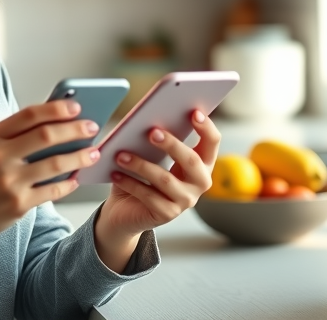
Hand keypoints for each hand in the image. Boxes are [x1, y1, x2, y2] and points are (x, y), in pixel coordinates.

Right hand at [0, 100, 102, 257]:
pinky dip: (69, 183)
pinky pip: (53, 190)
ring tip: (93, 153)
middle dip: (75, 130)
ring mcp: (9, 182)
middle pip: (46, 136)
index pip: (29, 115)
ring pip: (56, 164)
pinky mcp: (18, 204)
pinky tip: (76, 178)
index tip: (77, 107)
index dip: (56, 108)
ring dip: (80, 157)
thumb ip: (14, 134)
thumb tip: (56, 120)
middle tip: (93, 128)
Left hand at [93, 110, 219, 270]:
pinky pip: (148, 196)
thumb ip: (154, 139)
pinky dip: (129, 183)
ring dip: (141, 165)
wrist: (125, 210)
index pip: (211, 142)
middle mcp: (199, 182)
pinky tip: (115, 174)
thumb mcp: (149, 154)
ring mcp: (185, 200)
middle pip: (191, 160)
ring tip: (121, 155)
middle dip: (171, 144)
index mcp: (201, 163)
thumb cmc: (140, 175)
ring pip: (165, 179)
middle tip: (151, 132)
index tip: (193, 112)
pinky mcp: (167, 214)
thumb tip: (146, 118)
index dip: (205, 127)